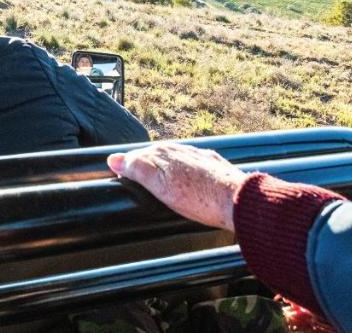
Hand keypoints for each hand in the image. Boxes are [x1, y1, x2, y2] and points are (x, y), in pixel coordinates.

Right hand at [107, 143, 246, 231]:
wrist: (237, 201)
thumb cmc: (199, 197)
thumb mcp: (160, 186)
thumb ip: (137, 170)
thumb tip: (114, 159)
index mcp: (164, 152)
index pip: (136, 156)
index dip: (127, 167)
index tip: (122, 179)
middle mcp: (180, 149)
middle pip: (154, 156)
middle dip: (145, 167)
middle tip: (139, 184)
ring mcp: (197, 156)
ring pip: (173, 158)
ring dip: (164, 168)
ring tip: (161, 185)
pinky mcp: (212, 165)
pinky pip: (190, 164)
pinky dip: (183, 172)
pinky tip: (186, 183)